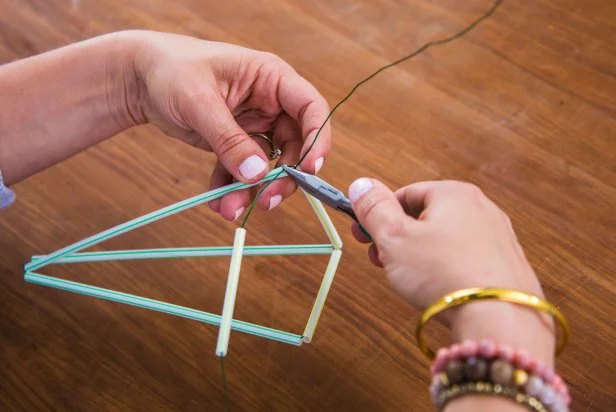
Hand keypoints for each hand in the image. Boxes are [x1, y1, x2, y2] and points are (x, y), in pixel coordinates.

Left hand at [129, 31, 330, 220]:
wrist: (139, 78)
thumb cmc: (170, 70)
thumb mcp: (199, 101)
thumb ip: (229, 139)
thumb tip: (257, 174)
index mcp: (271, 78)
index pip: (311, 108)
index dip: (317, 139)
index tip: (309, 170)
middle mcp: (269, 102)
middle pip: (295, 145)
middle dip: (283, 177)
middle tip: (268, 201)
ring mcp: (254, 124)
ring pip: (268, 164)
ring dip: (253, 190)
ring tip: (229, 209)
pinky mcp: (236, 142)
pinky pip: (242, 170)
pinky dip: (231, 188)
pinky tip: (216, 201)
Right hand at [348, 178, 554, 363]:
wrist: (498, 318)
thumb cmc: (444, 273)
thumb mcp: (395, 238)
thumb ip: (374, 208)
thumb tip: (362, 184)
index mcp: (454, 193)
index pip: (405, 194)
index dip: (379, 215)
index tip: (365, 235)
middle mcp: (481, 208)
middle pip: (426, 217)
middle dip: (398, 239)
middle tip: (381, 260)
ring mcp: (497, 237)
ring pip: (445, 240)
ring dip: (419, 256)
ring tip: (406, 279)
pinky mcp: (505, 264)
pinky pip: (465, 259)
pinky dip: (446, 270)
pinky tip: (437, 289)